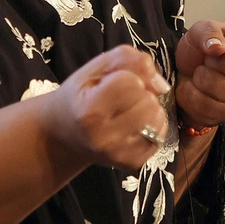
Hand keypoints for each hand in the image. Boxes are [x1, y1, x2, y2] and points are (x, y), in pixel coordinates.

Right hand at [42, 45, 170, 170]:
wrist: (63, 135)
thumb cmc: (79, 96)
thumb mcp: (95, 68)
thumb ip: (129, 60)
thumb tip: (161, 85)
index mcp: (89, 110)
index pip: (130, 82)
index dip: (128, 76)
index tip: (115, 82)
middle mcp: (104, 136)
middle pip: (148, 102)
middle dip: (142, 93)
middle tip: (125, 98)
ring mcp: (119, 153)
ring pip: (157, 120)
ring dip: (151, 109)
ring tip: (133, 109)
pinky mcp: (132, 163)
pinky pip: (160, 138)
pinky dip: (154, 126)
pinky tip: (138, 124)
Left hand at [174, 21, 224, 127]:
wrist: (194, 74)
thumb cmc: (208, 48)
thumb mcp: (205, 29)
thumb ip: (210, 31)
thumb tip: (218, 47)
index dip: (222, 35)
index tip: (222, 41)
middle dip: (210, 58)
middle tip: (212, 60)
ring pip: (214, 83)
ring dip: (200, 76)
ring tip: (205, 73)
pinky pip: (203, 103)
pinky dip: (192, 93)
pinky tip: (198, 88)